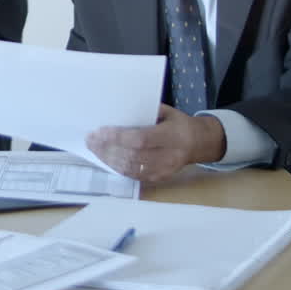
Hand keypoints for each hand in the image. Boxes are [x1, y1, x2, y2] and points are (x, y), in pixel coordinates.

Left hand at [85, 104, 225, 183]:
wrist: (199, 143)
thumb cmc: (178, 123)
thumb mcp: (166, 111)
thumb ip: (145, 111)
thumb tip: (117, 111)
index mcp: (172, 136)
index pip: (140, 139)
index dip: (118, 137)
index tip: (99, 131)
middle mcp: (169, 156)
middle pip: (132, 156)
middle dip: (108, 148)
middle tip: (91, 140)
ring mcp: (164, 170)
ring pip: (131, 168)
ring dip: (109, 159)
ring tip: (95, 148)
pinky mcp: (159, 178)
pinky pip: (134, 175)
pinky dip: (117, 167)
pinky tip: (106, 158)